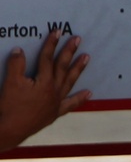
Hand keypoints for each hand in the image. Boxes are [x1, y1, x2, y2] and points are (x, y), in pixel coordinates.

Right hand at [0, 31, 90, 151]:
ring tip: (87, 57)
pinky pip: (70, 104)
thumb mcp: (10, 83)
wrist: (11, 130)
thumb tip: (19, 50)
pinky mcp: (54, 113)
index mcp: (44, 82)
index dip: (52, 44)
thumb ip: (16, 65)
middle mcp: (54, 91)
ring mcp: (56, 102)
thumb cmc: (11, 107)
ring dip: (78, 69)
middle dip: (70, 52)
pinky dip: (80, 99)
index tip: (57, 32)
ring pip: (70, 82)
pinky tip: (89, 93)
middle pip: (63, 67)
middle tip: (78, 39)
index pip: (48, 58)